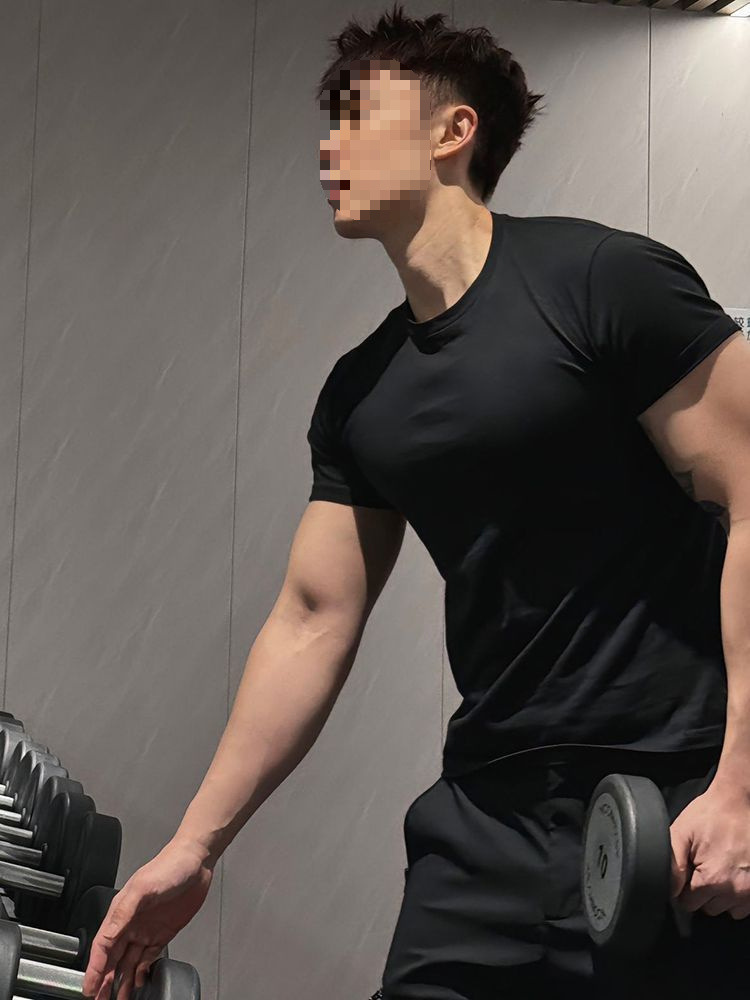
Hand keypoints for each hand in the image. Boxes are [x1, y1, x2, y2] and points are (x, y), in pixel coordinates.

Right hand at [82, 838, 213, 999]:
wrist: (197, 861)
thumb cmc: (169, 865)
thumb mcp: (143, 887)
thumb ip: (123, 911)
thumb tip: (108, 934)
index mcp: (121, 912)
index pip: (103, 947)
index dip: (94, 969)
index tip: (88, 987)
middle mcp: (131, 923)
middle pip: (112, 959)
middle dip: (104, 981)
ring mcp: (146, 930)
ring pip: (128, 963)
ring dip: (121, 982)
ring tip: (117, 999)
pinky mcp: (163, 933)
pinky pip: (148, 958)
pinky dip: (141, 972)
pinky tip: (138, 982)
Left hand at [670, 780, 749, 919]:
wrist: (739, 802)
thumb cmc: (710, 815)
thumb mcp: (681, 833)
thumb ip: (673, 865)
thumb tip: (670, 890)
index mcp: (712, 880)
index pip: (688, 903)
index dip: (683, 888)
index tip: (688, 871)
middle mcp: (735, 891)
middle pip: (708, 908)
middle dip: (702, 891)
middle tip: (703, 866)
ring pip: (727, 909)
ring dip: (721, 895)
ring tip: (718, 868)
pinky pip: (744, 905)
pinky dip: (737, 894)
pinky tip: (732, 873)